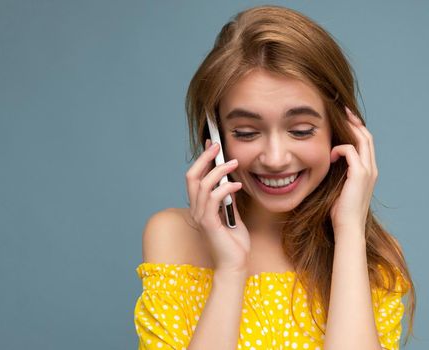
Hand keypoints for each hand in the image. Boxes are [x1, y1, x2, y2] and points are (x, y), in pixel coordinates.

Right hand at [185, 139, 249, 274]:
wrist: (235, 265)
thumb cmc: (234, 244)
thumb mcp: (232, 216)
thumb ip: (228, 201)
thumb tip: (230, 183)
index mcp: (200, 208)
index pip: (195, 179)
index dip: (202, 160)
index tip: (211, 145)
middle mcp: (196, 211)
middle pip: (192, 177)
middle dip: (204, 158)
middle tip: (217, 146)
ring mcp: (200, 217)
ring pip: (203, 185)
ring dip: (219, 171)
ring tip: (234, 163)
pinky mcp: (209, 224)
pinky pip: (213, 199)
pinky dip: (225, 188)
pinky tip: (237, 185)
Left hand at [329, 107, 378, 234]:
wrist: (347, 228)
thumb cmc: (340, 212)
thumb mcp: (339, 187)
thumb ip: (337, 172)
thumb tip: (326, 160)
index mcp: (368, 171)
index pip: (366, 143)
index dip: (357, 129)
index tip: (345, 119)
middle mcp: (372, 168)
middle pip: (367, 136)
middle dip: (355, 121)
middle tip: (342, 110)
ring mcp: (368, 171)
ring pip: (363, 140)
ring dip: (350, 128)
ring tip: (338, 119)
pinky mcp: (360, 174)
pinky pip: (351, 151)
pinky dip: (340, 148)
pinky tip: (330, 154)